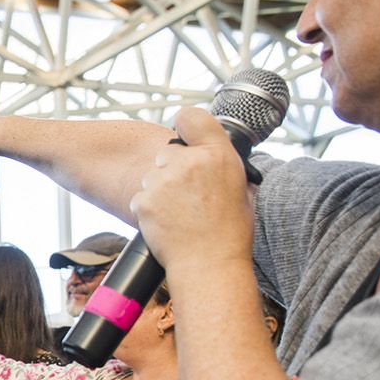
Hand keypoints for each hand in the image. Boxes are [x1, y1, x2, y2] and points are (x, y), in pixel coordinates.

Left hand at [129, 107, 253, 276]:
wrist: (210, 263)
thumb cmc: (229, 231)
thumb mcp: (239, 188)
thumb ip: (220, 164)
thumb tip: (209, 154)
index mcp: (219, 154)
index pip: (191, 117)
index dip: (185, 125)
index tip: (184, 137)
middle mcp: (190, 162)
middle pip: (166, 152)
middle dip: (171, 168)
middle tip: (186, 195)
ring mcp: (165, 180)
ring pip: (151, 176)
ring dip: (159, 190)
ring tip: (180, 213)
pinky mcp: (145, 200)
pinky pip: (141, 197)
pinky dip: (149, 209)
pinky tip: (167, 223)